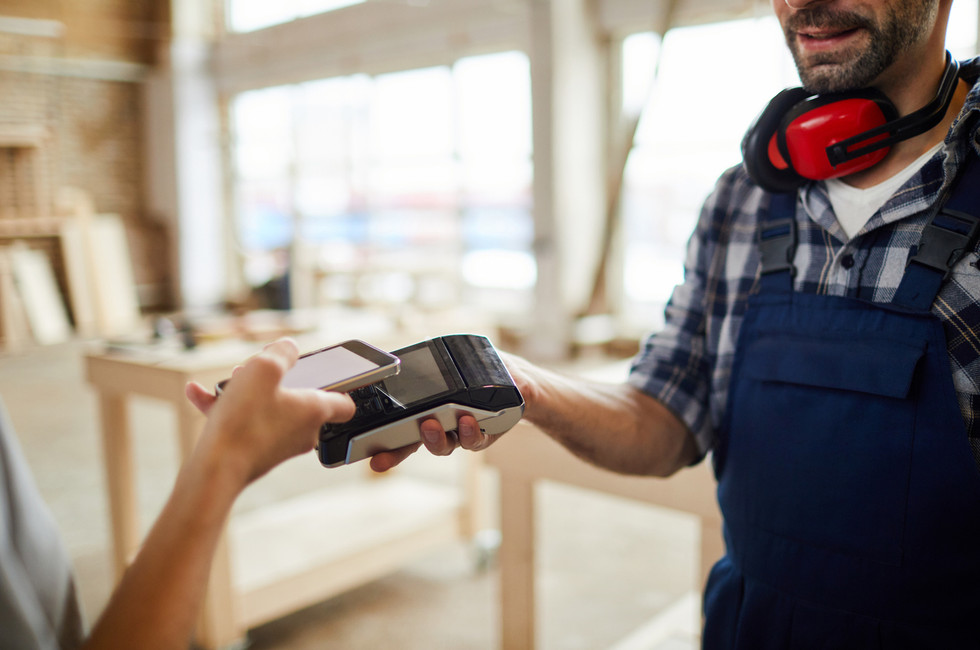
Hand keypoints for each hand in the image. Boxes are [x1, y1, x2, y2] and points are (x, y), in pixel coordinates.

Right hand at [185, 338, 355, 485]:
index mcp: (315, 411)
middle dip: (276, 381)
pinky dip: (225, 408)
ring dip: (247, 392)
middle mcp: (302, 431)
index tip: (328, 376)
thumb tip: (288, 348)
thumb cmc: (245, 420)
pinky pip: (244, 424)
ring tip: (227, 382)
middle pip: (298, 400)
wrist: (215, 470)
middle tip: (255, 371)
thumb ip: (281, 352)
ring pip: (266, 409)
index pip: (344, 403)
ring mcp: (278, 445)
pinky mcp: (254, 454)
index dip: (340, 386)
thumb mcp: (264, 368)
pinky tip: (197, 393)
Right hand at [368, 350, 534, 471]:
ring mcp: (458, 433)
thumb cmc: (484, 369)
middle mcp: (438, 425)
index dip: (383, 446)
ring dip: (436, 438)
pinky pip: (472, 441)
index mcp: (425, 408)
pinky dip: (469, 433)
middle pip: (413, 443)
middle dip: (402, 449)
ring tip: (434, 424)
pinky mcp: (481, 437)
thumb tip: (424, 346)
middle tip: (407, 429)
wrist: (520, 385)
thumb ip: (446, 358)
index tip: (372, 457)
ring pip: (442, 444)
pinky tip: (467, 422)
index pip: (398, 429)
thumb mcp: (465, 358)